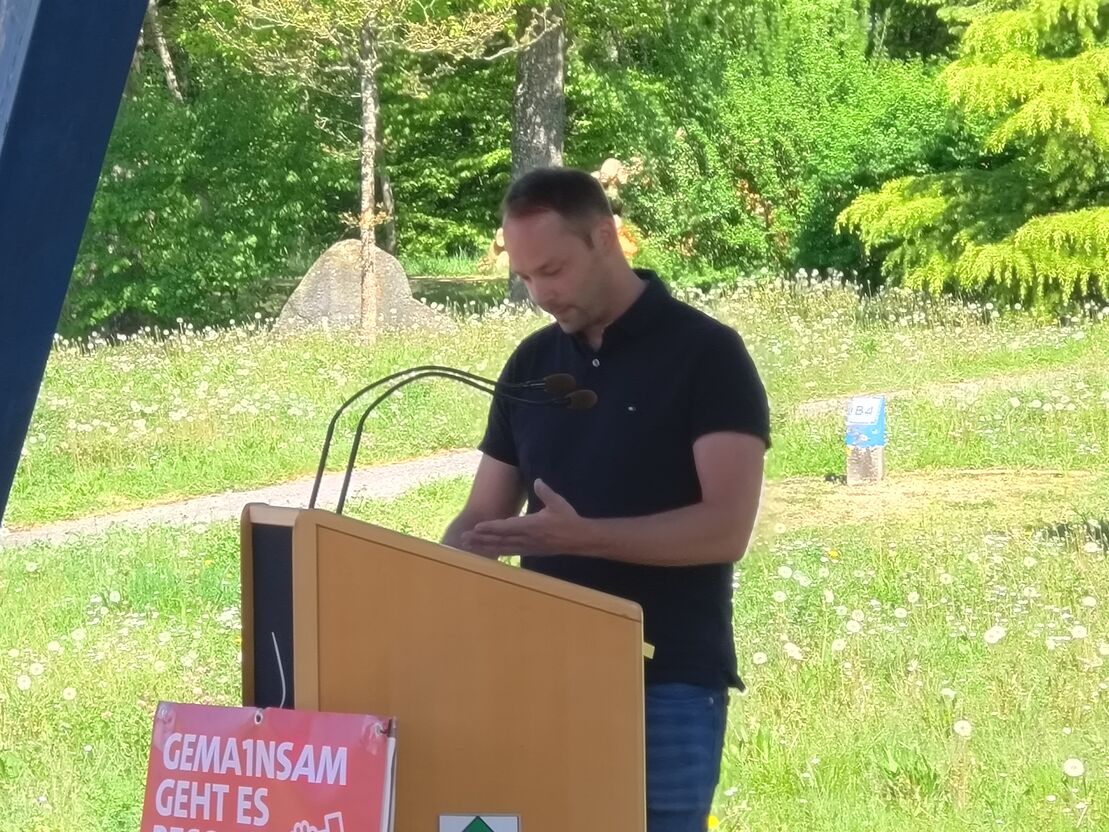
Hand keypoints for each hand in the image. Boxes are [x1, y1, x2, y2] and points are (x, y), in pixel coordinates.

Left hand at [461, 479, 584, 557]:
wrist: (579, 539)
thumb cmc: (568, 519)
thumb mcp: (558, 503)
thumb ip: (545, 492)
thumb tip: (537, 480)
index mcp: (532, 526)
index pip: (507, 527)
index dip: (491, 527)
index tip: (477, 527)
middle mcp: (527, 538)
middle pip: (499, 539)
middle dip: (481, 539)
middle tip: (464, 538)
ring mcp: (528, 546)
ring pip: (502, 547)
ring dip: (485, 547)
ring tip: (469, 546)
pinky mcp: (530, 551)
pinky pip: (510, 552)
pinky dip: (497, 551)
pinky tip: (487, 552)